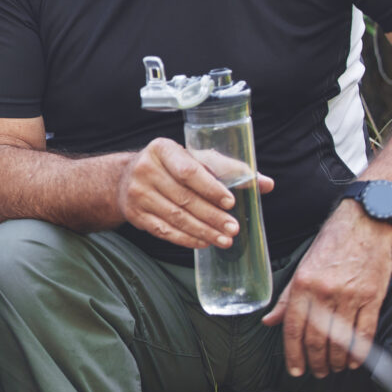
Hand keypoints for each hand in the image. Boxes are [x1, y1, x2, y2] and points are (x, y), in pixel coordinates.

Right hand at [117, 138, 273, 248]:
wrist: (125, 178)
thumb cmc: (171, 166)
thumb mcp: (195, 158)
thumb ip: (229, 170)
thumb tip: (266, 184)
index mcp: (162, 149)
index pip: (188, 170)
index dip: (210, 188)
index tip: (230, 202)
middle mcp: (145, 169)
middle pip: (184, 198)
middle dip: (212, 216)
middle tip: (234, 228)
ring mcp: (137, 194)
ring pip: (175, 217)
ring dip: (203, 231)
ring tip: (224, 240)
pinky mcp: (135, 215)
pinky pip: (164, 231)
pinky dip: (186, 239)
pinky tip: (203, 242)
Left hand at [261, 203, 391, 376]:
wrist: (364, 225)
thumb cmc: (331, 246)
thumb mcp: (302, 268)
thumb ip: (286, 299)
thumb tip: (268, 321)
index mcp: (302, 285)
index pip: (293, 328)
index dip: (294, 354)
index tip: (296, 370)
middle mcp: (324, 293)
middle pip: (317, 339)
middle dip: (316, 362)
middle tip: (317, 372)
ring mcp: (350, 296)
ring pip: (341, 340)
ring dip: (337, 360)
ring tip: (334, 368)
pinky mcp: (372, 297)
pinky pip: (365, 332)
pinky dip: (359, 352)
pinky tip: (354, 361)